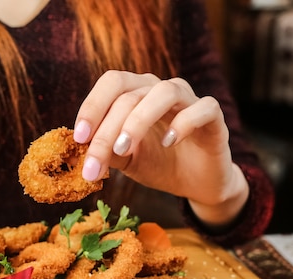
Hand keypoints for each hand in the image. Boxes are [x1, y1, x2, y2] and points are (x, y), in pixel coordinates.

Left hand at [73, 70, 248, 227]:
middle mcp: (160, 89)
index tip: (79, 137)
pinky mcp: (214, 117)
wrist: (196, 182)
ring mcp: (189, 100)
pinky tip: (169, 142)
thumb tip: (79, 150)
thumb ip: (105, 150)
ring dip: (139, 120)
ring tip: (123, 149)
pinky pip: (203, 108)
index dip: (92, 106)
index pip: (112, 83)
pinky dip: (184, 123)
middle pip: (130, 95)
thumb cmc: (158, 163)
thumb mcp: (124, 159)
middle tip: (95, 163)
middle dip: (107, 130)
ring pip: (164, 92)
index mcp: (136, 93)